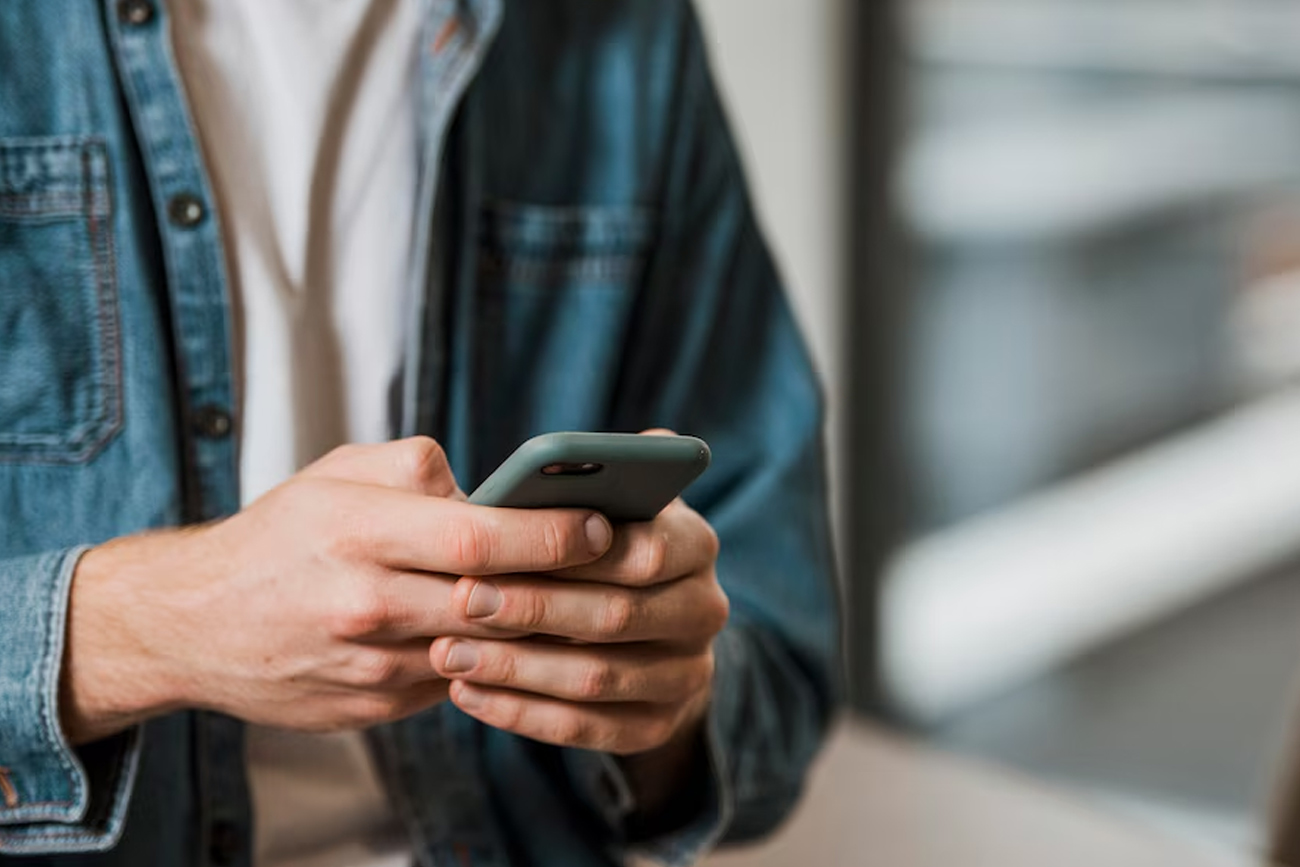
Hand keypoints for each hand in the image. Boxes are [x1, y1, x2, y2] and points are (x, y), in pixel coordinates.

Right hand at [60, 438, 613, 743]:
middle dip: (568, 587)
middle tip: (622, 568)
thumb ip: (417, 468)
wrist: (192, 623)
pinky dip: (491, 661)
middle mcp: (365, 604)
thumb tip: (493, 486)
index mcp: (357, 532)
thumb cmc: (279, 535)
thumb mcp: (336, 473)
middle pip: (496, 602)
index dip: (550, 534)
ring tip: (590, 604)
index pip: (479, 539)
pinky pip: (452, 683)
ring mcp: (367, 667)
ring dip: (540, 631)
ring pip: (484, 651)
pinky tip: (521, 640)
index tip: (601, 524)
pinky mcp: (369, 709)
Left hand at [429, 497, 727, 756]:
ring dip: (516, 669)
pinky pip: (586, 729)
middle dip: (532, 609)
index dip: (568, 556)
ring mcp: (687, 674)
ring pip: (597, 680)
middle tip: (462, 600)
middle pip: (616, 616)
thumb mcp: (603, 502)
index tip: (495, 549)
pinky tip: (467, 692)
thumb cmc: (597, 544)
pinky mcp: (657, 724)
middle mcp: (704, 610)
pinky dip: (521, 714)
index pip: (644, 552)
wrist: (640, 626)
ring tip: (448, 653)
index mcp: (696, 543)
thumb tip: (557, 465)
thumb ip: (586, 480)